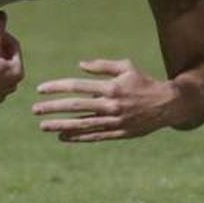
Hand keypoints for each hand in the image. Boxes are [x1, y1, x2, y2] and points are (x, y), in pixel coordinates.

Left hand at [33, 58, 175, 141]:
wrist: (168, 104)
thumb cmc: (144, 82)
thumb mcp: (126, 67)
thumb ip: (102, 66)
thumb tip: (79, 65)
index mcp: (111, 87)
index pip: (77, 87)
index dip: (57, 87)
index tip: (40, 89)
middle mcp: (111, 105)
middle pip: (76, 107)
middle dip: (53, 108)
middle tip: (35, 109)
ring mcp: (115, 121)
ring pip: (83, 125)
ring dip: (61, 125)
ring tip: (43, 126)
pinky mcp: (119, 133)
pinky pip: (95, 136)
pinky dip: (78, 137)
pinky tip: (63, 137)